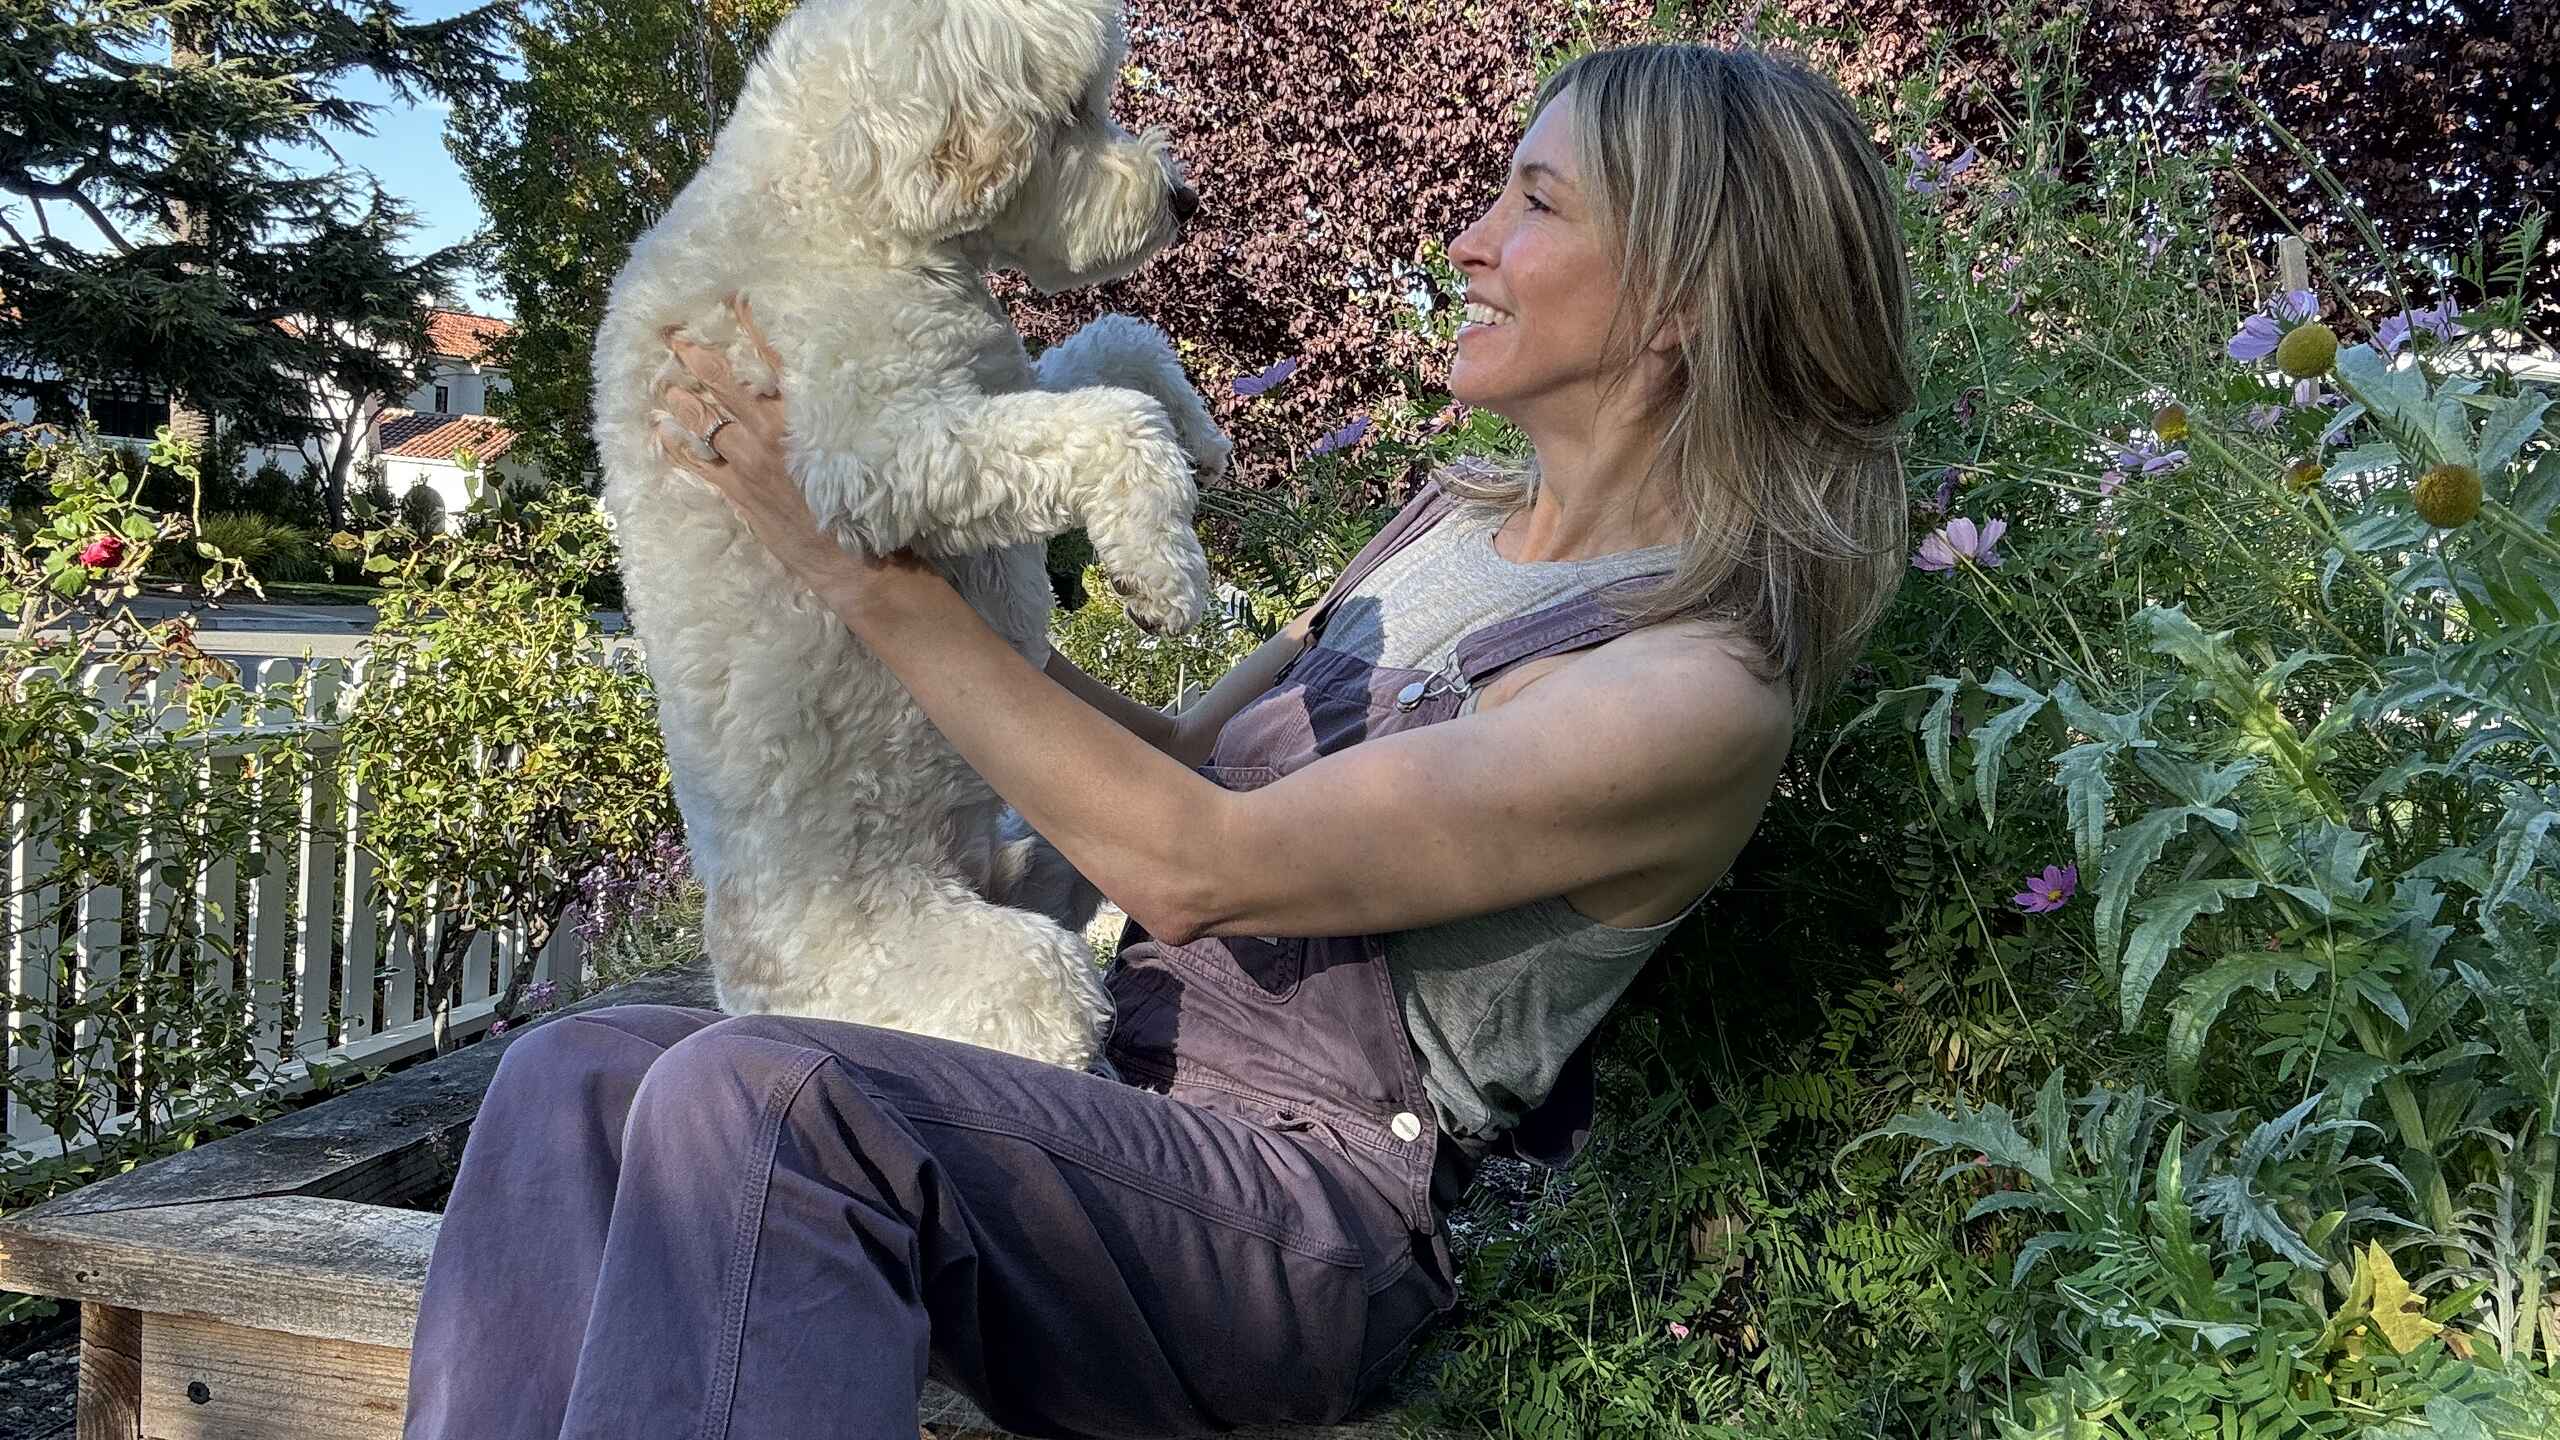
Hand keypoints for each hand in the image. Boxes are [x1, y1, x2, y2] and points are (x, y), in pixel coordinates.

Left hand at [655, 296, 929, 611]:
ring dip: (683, 402)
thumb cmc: (861, 503)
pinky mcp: (739, 493)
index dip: (751, 328)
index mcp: (804, 416)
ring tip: (665, 385)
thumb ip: (829, 418)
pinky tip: (663, 435)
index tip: (733, 301)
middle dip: (697, 360)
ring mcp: (751, 462)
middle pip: (726, 386)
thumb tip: (814, 390)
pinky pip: (699, 466)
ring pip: (706, 422)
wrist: (851, 559)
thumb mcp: (853, 448)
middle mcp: (772, 433)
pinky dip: (679, 449)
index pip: (774, 359)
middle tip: (675, 338)